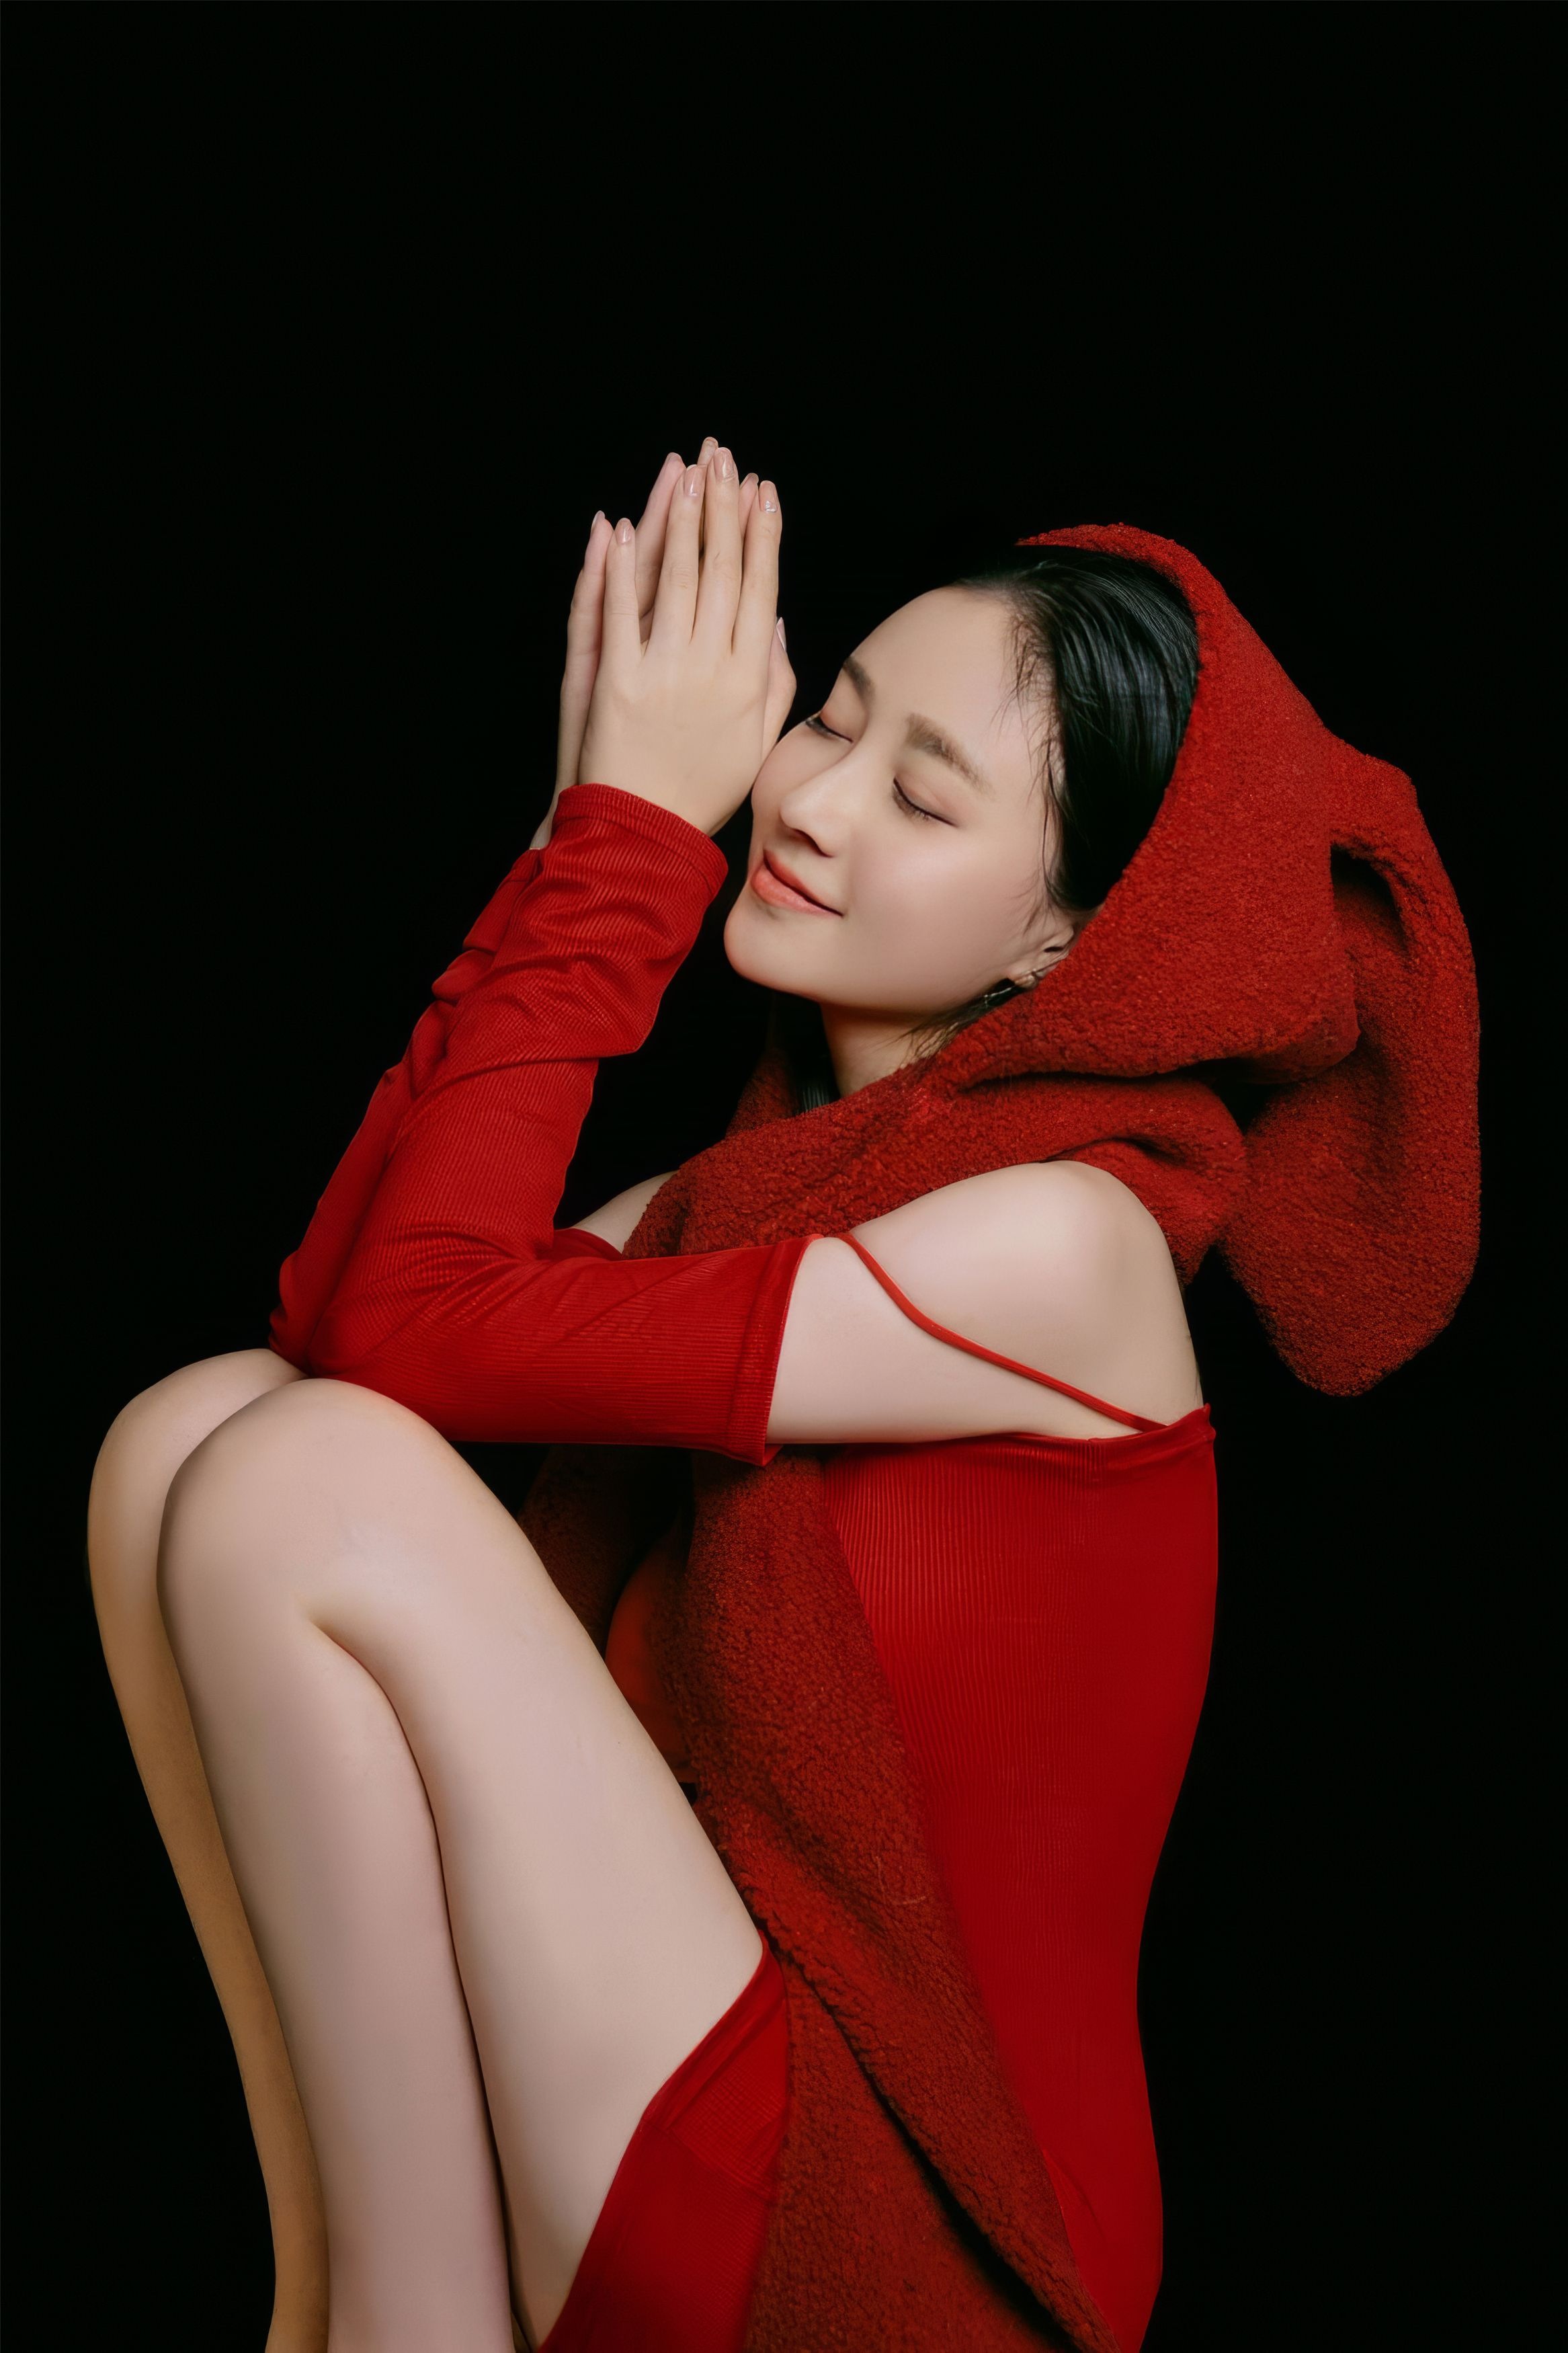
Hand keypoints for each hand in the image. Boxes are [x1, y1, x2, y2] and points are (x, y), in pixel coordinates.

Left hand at [576, 445, 794, 836]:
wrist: (647, 834)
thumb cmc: (703, 791)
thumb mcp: (759, 744)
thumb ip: (777, 683)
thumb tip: (778, 624)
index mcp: (751, 680)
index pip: (761, 590)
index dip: (762, 537)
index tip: (763, 492)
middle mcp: (714, 669)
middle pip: (721, 572)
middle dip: (722, 509)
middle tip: (723, 459)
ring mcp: (665, 672)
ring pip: (675, 579)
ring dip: (678, 520)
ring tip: (684, 473)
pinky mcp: (618, 681)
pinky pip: (617, 612)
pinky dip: (616, 568)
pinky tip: (616, 527)